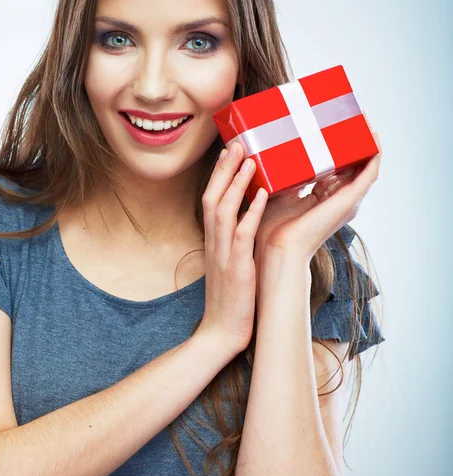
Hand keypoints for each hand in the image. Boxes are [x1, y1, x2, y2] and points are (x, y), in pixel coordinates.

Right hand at [197, 142, 267, 356]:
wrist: (222, 332)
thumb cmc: (231, 298)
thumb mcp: (231, 264)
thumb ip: (237, 242)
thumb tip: (251, 222)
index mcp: (214, 241)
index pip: (212, 200)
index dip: (219, 175)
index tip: (230, 153)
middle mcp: (215, 243)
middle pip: (213, 197)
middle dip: (224, 169)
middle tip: (237, 143)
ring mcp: (224, 254)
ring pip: (224, 211)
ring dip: (236, 183)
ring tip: (250, 160)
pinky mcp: (237, 268)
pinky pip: (242, 235)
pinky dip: (251, 213)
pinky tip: (264, 196)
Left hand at [254, 113, 381, 263]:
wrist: (278, 247)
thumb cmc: (271, 227)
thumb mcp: (275, 192)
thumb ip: (278, 176)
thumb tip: (266, 153)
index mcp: (323, 198)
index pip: (335, 167)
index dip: (335, 147)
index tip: (329, 124)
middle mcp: (338, 199)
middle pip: (353, 164)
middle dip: (352, 140)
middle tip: (348, 114)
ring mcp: (346, 200)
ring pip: (365, 165)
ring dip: (366, 142)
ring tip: (364, 118)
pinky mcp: (350, 200)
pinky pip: (369, 172)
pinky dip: (373, 153)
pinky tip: (373, 135)